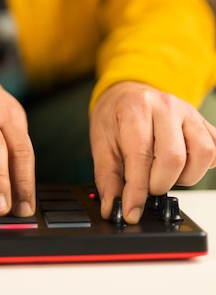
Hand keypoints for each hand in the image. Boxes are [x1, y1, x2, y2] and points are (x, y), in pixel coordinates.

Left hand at [89, 81, 215, 223]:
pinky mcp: (202, 121)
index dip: (137, 192)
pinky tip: (184, 164)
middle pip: (175, 158)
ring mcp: (188, 112)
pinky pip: (215, 148)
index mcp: (136, 109)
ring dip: (186, 176)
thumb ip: (107, 177)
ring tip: (166, 173)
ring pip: (203, 153)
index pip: (141, 156)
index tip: (132, 212)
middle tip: (148, 185)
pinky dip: (203, 165)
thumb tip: (111, 207)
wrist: (127, 92)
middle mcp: (166, 106)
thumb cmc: (115, 115)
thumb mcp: (101, 141)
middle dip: (160, 183)